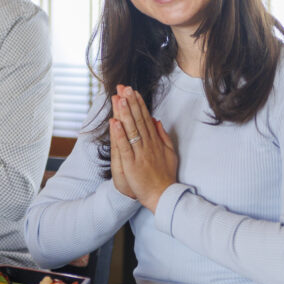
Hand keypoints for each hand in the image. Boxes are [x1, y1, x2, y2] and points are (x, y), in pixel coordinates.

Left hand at [110, 85, 176, 211]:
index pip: (145, 118)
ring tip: (119, 98)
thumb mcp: (169, 153)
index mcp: (155, 142)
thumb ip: (163, 136)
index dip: (138, 104)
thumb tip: (157, 121)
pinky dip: (119, 135)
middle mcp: (148, 145)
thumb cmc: (165, 176)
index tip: (132, 90)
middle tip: (124, 87)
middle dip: (131, 103)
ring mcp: (140, 154)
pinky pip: (125, 147)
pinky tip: (114, 123)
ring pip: (131, 130)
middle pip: (138, 120)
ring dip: (125, 114)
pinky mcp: (132, 164)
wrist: (163, 196)